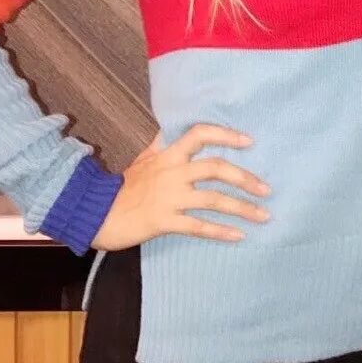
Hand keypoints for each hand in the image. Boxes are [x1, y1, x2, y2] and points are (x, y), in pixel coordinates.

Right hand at [91, 124, 270, 250]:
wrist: (95, 214)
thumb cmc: (122, 187)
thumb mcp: (144, 158)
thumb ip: (163, 143)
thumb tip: (173, 126)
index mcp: (169, 154)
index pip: (200, 134)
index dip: (226, 135)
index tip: (249, 141)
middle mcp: (173, 172)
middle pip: (216, 168)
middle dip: (245, 178)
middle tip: (266, 189)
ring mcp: (169, 197)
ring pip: (213, 199)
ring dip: (242, 208)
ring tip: (263, 216)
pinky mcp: (164, 221)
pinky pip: (198, 226)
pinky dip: (220, 231)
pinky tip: (239, 236)